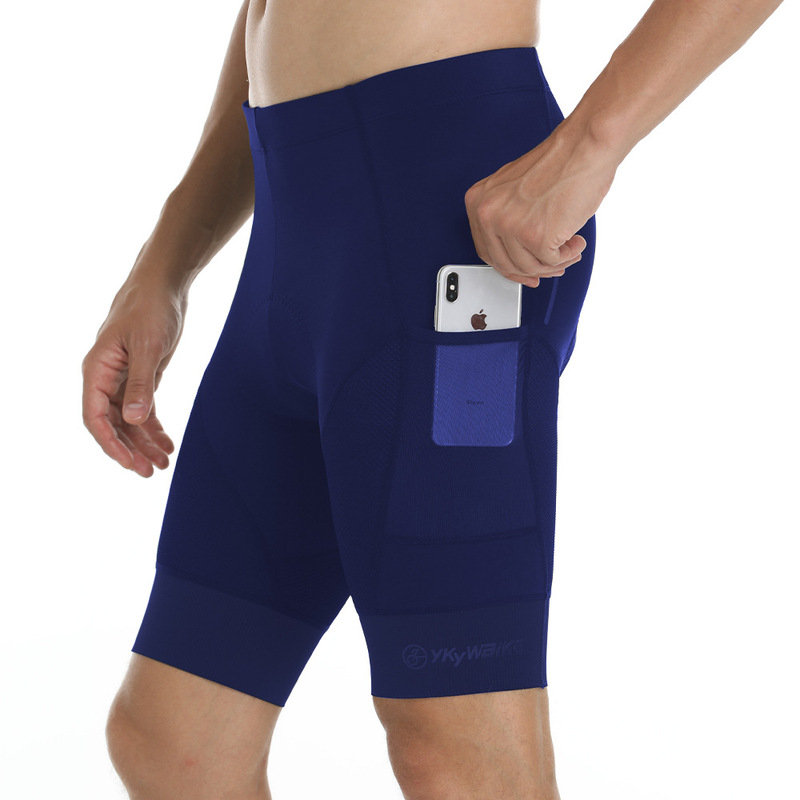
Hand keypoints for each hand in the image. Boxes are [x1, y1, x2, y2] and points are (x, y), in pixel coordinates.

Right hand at [82, 278, 185, 476]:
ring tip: (163, 463)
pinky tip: (167, 444)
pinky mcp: (140, 376)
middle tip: (150, 472)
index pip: (95, 417)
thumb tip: (134, 419)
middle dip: (129, 450)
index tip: (129, 464)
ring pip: (128, 420)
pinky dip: (154, 428)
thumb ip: (141, 384)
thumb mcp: (148, 346)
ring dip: (144, 443)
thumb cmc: (151, 308)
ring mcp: (122, 378)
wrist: (164, 285)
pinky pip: (143, 409)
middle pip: (112, 424)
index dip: (110, 444)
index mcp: (97, 370)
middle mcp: (105, 378)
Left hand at [464, 121, 616, 286]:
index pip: (487, 250)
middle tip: (551, 266)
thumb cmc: (558, 163)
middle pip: (505, 263)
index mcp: (478, 201)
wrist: (584, 147)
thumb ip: (506, 218)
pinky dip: (567, 256)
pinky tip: (575, 242)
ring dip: (553, 264)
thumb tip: (514, 252)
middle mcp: (488, 214)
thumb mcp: (513, 189)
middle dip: (532, 270)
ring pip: (529, 266)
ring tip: (569, 250)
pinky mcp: (535, 236)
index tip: (522, 271)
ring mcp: (510, 226)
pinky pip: (550, 261)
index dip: (508, 266)